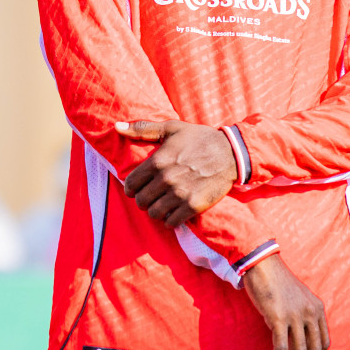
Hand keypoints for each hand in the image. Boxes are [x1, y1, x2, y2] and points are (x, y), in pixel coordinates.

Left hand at [117, 119, 236, 226]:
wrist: (232, 153)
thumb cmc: (199, 138)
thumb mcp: (171, 128)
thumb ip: (143, 129)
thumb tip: (117, 127)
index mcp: (157, 161)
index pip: (131, 184)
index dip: (130, 188)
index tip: (135, 189)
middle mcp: (166, 179)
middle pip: (141, 201)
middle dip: (142, 200)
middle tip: (149, 197)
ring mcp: (180, 194)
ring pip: (154, 213)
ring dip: (155, 211)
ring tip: (160, 205)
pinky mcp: (194, 205)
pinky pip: (172, 221)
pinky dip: (169, 220)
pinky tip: (172, 213)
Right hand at [242, 254, 328, 349]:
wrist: (261, 263)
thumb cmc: (275, 280)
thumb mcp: (297, 297)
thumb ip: (302, 315)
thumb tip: (297, 336)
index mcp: (319, 310)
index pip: (324, 344)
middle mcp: (311, 314)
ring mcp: (296, 317)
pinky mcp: (279, 318)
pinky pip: (282, 348)